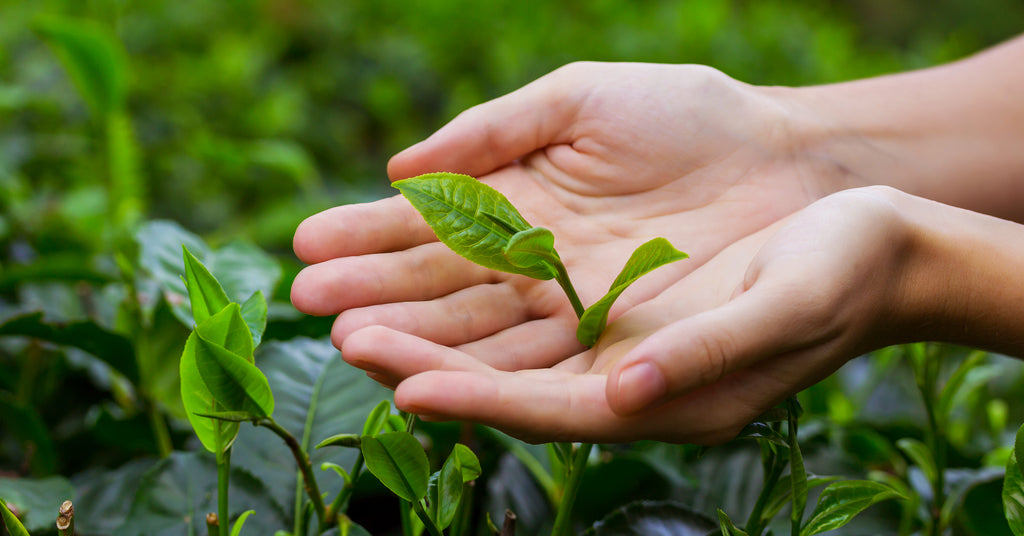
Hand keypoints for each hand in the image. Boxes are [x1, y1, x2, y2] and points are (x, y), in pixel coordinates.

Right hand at [292, 62, 855, 370]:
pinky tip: (427, 379)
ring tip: (351, 342)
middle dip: (374, 296)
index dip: (368, 236)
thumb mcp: (579, 100)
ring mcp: (571, 307)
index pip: (428, 226)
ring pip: (479, 334)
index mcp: (518, 202)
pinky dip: (483, 375)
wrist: (785, 158)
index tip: (307, 246)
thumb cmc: (688, 114)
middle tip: (310, 305)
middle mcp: (533, 264)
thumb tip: (399, 167)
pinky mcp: (614, 343)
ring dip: (414, 342)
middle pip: (441, 289)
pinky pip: (540, 365)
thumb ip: (492, 129)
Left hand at [340, 187, 933, 443]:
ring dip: (425, 318)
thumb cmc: (839, 276)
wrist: (868, 242)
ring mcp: (611, 331)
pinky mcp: (610, 289)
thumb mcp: (783, 311)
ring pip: (500, 334)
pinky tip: (421, 261)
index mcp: (659, 394)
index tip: (404, 387)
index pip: (546, 407)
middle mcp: (621, 372)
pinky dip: (470, 279)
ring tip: (348, 301)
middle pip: (501, 374)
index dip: (474, 400)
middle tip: (338, 332)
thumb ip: (706, 357)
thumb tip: (626, 393)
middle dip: (419, 356)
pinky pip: (525, 290)